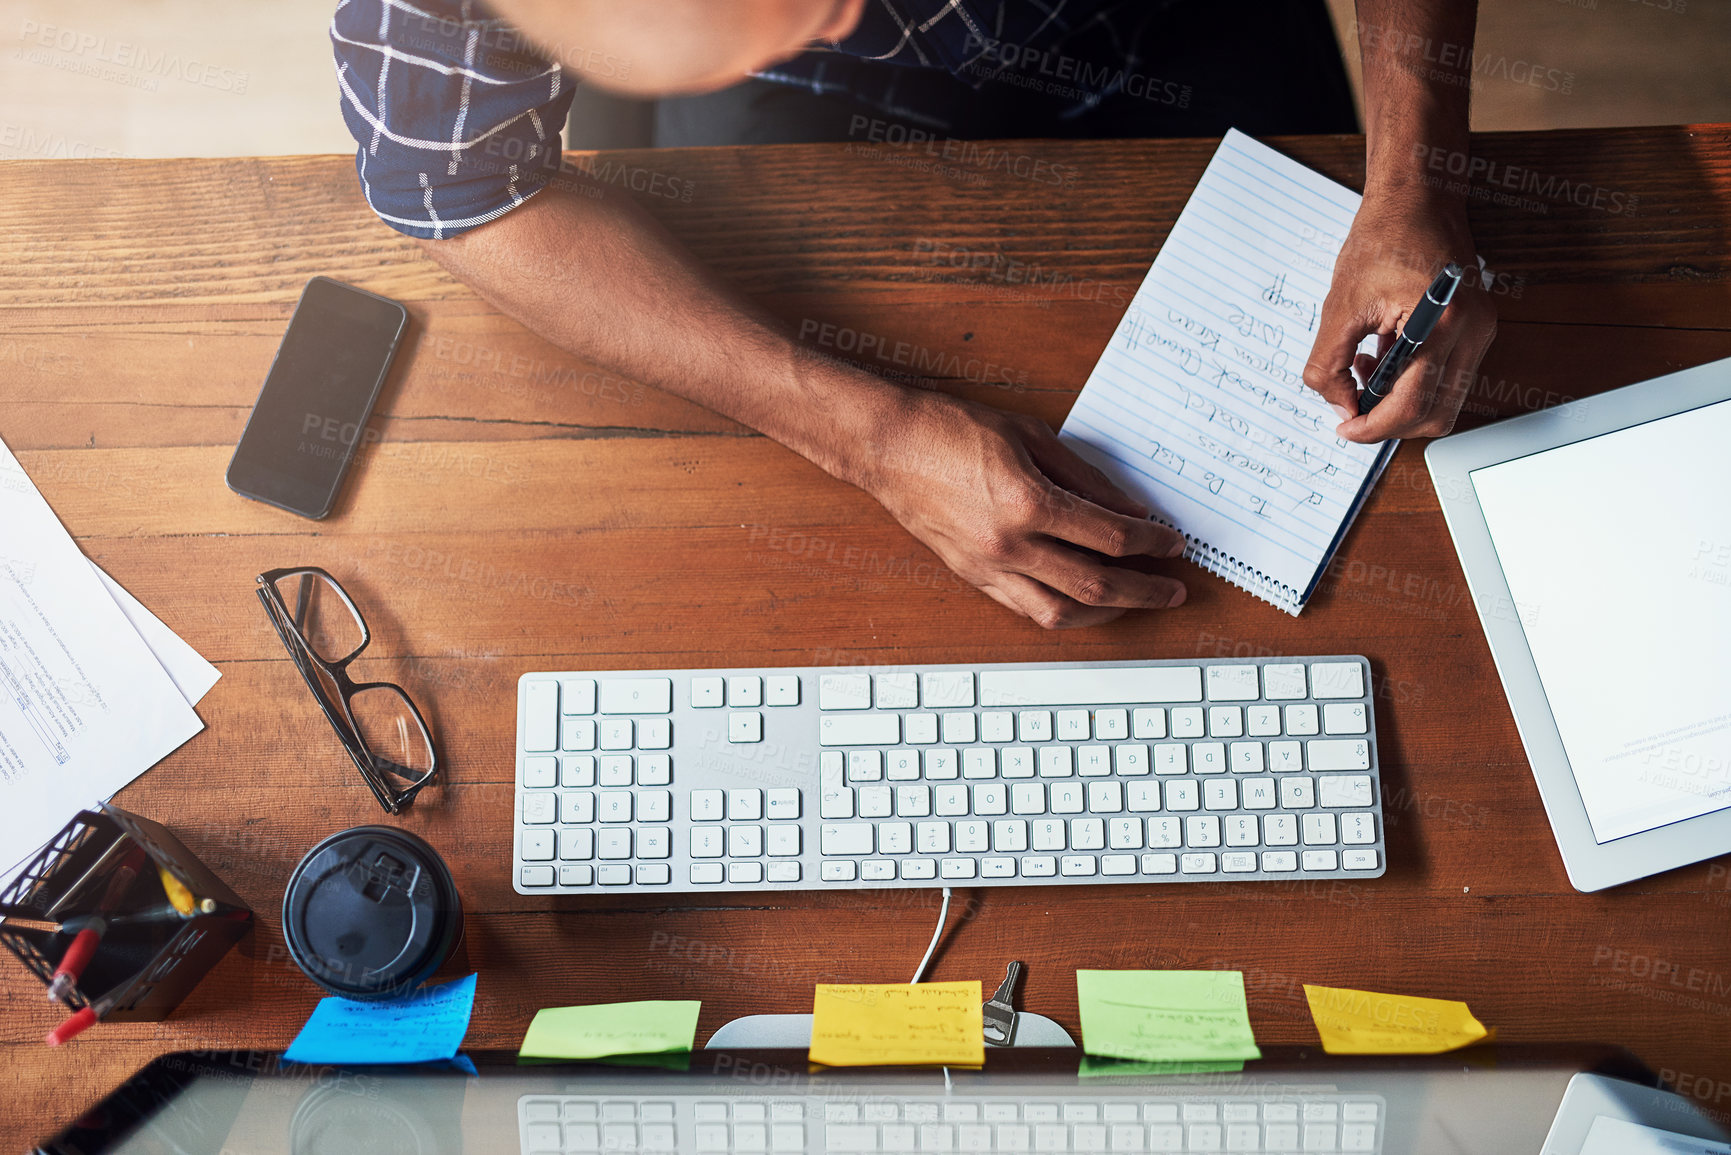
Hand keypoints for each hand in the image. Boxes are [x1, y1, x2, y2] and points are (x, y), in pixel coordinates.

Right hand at [858, 389, 1187, 628]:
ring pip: (1060, 613)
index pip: (1111, 537)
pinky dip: (1061, 610)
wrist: (888, 446)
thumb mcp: (1032, 437)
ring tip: (1132, 601)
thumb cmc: (952, 430)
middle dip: (1145, 591)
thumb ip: (1087, 479)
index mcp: (1029, 503)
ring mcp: (988, 567)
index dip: (1153, 542)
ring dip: (1106, 613)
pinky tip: (1081, 600)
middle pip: (1096, 587)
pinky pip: (1025, 608)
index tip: (1173, 542)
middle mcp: (1010, 544)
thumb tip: (1130, 510)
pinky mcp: (971, 576)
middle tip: (1174, 590)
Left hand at [1302, 192, 1497, 440]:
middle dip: (1390, 422)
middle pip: (1436, 415)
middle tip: (1352, 409)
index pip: (1413, 405)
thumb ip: (1330, 365)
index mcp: (1442, 322)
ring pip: (1444, 402)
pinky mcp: (1476, 330)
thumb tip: (1339, 407)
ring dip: (1400, 402)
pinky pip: (1448, 378)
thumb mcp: (1339, 306)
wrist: (1417, 198)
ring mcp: (1480, 332)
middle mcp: (1473, 332)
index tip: (1346, 428)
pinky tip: (1383, 356)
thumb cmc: (1384, 237)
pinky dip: (1413, 382)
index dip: (1374, 428)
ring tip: (1365, 370)